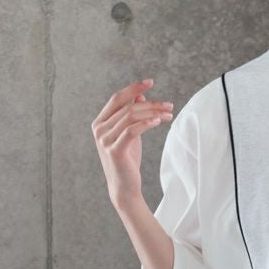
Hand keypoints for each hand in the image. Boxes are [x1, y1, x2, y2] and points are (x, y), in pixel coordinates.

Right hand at [91, 78, 173, 207]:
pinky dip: (146, 123)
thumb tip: (139, 96)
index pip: (116, 98)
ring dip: (153, 112)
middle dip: (151, 104)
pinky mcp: (115, 150)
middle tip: (169, 105)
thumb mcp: (129, 133)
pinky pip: (132, 130)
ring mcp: (105, 140)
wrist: (124, 186)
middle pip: (127, 107)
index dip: (133, 88)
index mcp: (100, 122)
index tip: (150, 82)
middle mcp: (99, 129)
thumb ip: (131, 115)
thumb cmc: (128, 159)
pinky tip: (158, 121)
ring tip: (169, 114)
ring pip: (131, 116)